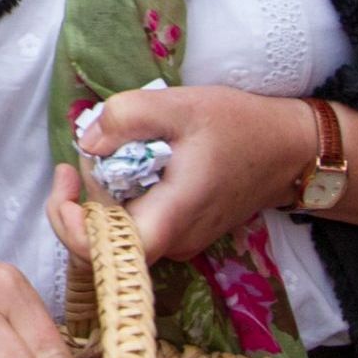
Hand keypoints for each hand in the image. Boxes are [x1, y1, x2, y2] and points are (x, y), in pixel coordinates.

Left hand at [77, 85, 319, 263]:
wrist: (291, 149)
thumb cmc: (240, 126)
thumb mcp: (181, 105)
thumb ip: (127, 117)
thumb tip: (87, 143)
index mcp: (170, 219)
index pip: (99, 252)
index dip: (67, 221)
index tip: (67, 176)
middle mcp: (174, 243)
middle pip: (101, 243)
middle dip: (79, 200)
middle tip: (83, 156)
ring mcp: (181, 243)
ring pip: (118, 234)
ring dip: (101, 197)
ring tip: (112, 152)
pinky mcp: (185, 233)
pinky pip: (139, 225)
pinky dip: (123, 199)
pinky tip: (134, 164)